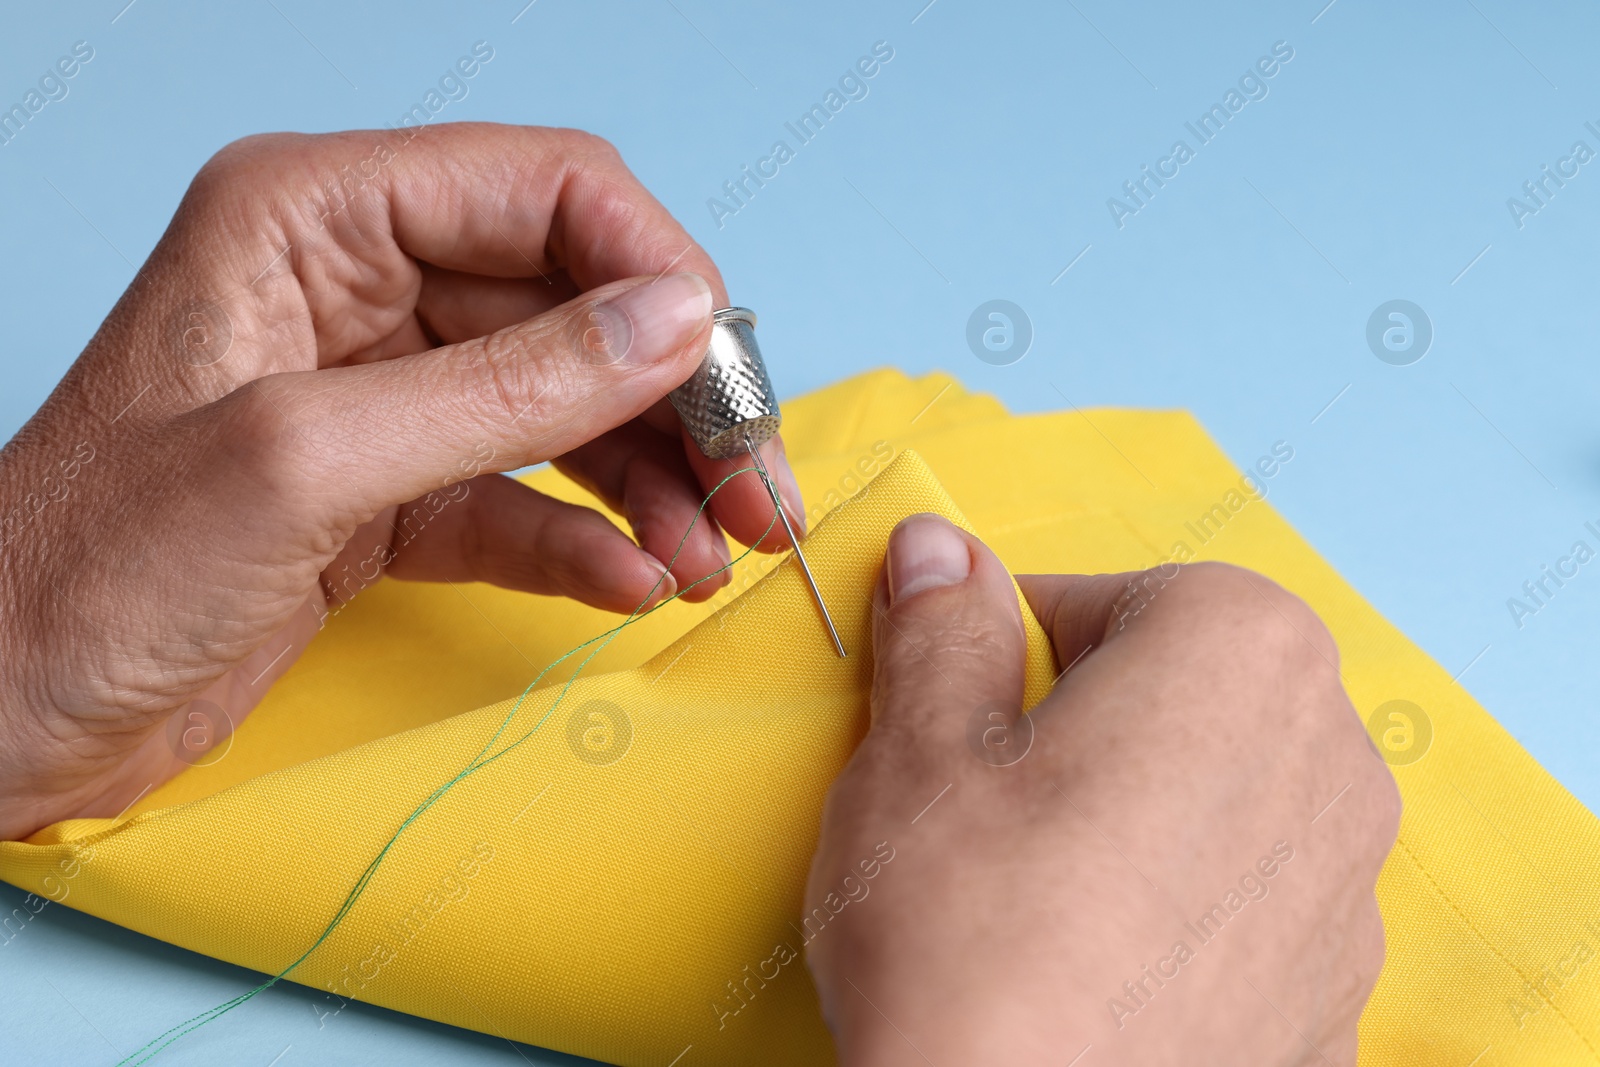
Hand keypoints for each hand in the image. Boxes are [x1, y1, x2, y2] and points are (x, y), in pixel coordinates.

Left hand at [0, 123, 805, 840]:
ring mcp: (377, 398)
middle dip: (674, 399)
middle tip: (749, 485)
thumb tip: (671, 326)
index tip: (720, 366)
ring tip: (711, 554)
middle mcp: (354, 290)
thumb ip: (507, 388)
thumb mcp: (308, 460)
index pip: (541, 190)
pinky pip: (522, 498)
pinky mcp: (387, 497)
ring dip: (651, 482)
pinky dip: (586, 540)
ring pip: (564, 410)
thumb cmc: (79, 573)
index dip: (652, 269)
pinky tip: (631, 582)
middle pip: (574, 307)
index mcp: (310, 217)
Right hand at [804, 514, 1398, 1064]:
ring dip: (1131, 817)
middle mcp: (1330, 759)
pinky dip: (1173, 914)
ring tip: (1031, 893)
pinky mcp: (1331, 999)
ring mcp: (1345, 892)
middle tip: (985, 799)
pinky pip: (1242, 909)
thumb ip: (940, 627)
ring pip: (1214, 800)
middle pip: (1176, 694)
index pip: (1110, 596)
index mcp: (1239, 653)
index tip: (957, 706)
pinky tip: (1091, 965)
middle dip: (1080, 724)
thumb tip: (941, 552)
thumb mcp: (918, 751)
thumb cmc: (974, 942)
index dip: (1012, 647)